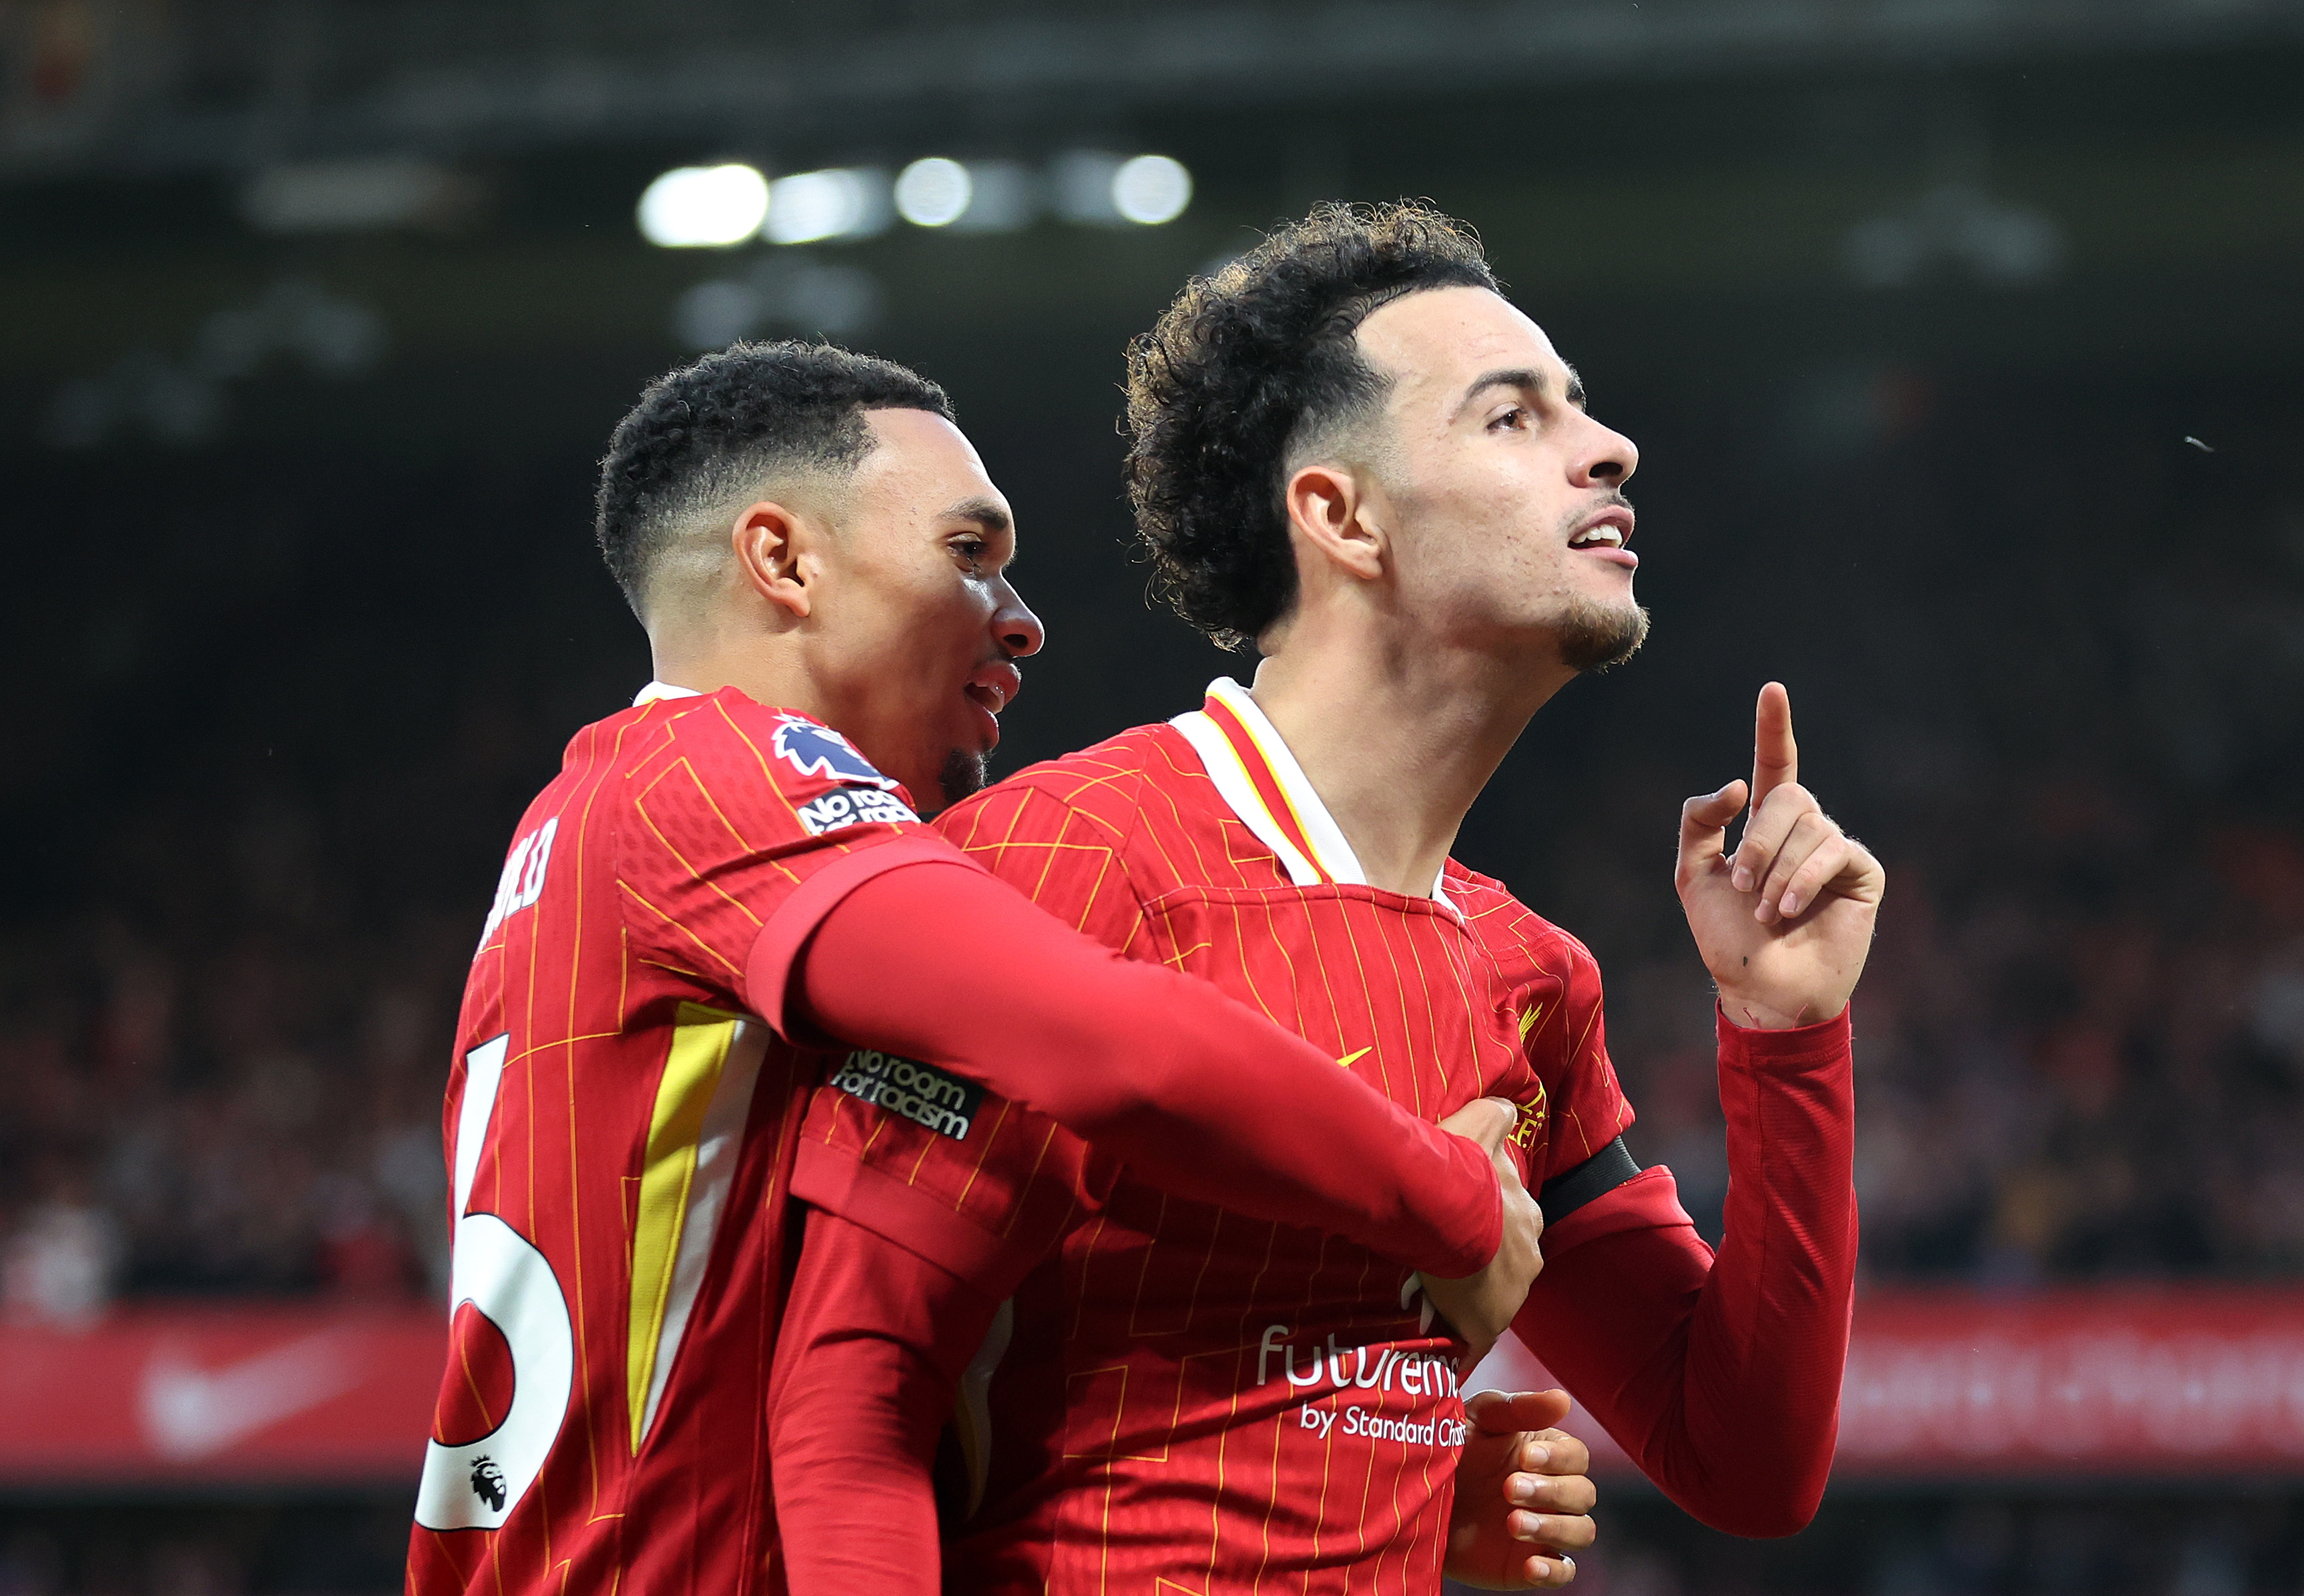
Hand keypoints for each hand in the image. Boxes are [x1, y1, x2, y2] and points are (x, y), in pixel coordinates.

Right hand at [1418, 1098, 1542, 1363]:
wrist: (1445, 1212)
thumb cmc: (1460, 1170)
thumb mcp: (1479, 1124)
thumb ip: (1496, 1115)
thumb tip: (1507, 1107)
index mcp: (1527, 1213)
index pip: (1509, 1221)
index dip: (1483, 1222)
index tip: (1456, 1224)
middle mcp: (1529, 1254)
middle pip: (1501, 1262)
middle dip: (1477, 1262)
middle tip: (1438, 1260)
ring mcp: (1511, 1294)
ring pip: (1486, 1297)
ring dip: (1465, 1297)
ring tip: (1428, 1294)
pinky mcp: (1487, 1325)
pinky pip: (1472, 1339)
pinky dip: (1459, 1342)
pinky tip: (1439, 1345)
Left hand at [1447, 1388, 1595, 1587]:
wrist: (1416, 1494)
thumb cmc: (1451, 1447)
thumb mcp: (1478, 1419)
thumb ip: (1518, 1409)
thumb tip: (1563, 1399)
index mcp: (1547, 1453)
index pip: (1577, 1457)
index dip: (1559, 1458)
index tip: (1525, 1457)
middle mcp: (1553, 1491)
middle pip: (1583, 1494)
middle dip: (1551, 1491)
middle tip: (1509, 1488)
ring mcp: (1545, 1528)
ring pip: (1581, 1531)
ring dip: (1554, 1528)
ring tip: (1512, 1523)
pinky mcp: (1528, 1563)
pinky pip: (1562, 1572)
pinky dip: (1554, 1571)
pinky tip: (1531, 1565)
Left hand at [1677, 683, 1884, 1029]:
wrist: (1762, 991)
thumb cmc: (1727, 939)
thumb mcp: (1692, 875)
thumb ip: (1700, 822)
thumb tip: (1740, 783)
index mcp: (1763, 826)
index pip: (1772, 765)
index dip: (1773, 728)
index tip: (1772, 689)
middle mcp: (1801, 831)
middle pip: (1787, 794)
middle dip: (1758, 839)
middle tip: (1741, 886)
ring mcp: (1833, 850)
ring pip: (1808, 824)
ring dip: (1776, 870)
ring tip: (1767, 911)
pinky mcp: (1861, 873)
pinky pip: (1834, 849)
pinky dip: (1804, 878)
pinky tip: (1790, 908)